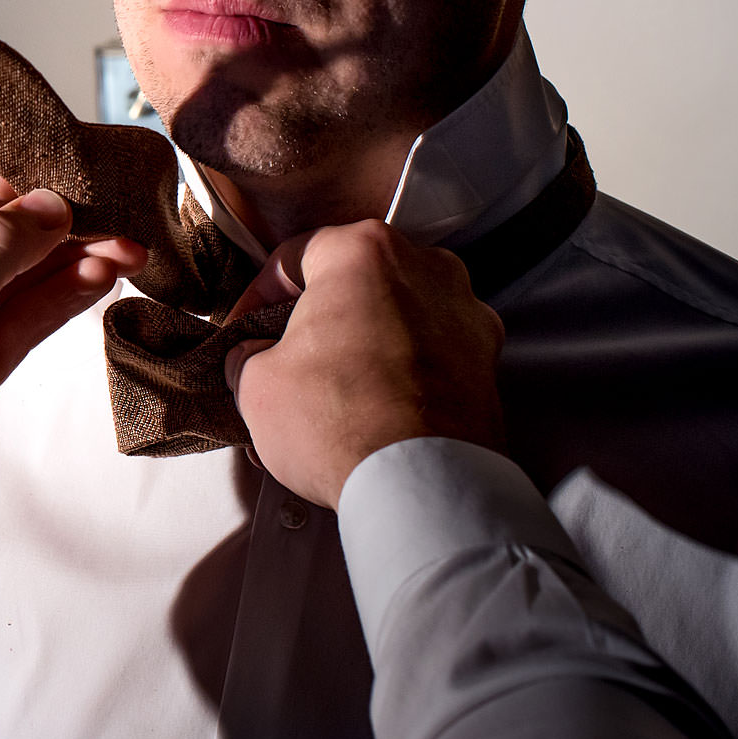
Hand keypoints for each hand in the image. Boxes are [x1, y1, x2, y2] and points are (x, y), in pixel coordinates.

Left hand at [0, 158, 145, 575]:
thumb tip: (48, 204)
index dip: (9, 174)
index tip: (66, 180)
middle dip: (56, 218)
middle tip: (120, 214)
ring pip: (20, 273)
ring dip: (73, 257)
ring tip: (132, 248)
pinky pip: (27, 317)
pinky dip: (65, 296)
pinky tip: (104, 275)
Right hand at [224, 221, 505, 508]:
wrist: (420, 485)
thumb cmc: (343, 422)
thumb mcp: (256, 383)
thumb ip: (251, 355)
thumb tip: (255, 358)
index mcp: (364, 252)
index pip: (295, 255)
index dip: (258, 296)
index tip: (247, 327)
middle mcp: (427, 269)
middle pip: (355, 280)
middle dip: (321, 316)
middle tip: (290, 356)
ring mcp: (467, 315)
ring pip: (400, 315)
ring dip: (367, 342)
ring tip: (337, 389)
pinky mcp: (490, 363)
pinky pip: (434, 354)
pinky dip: (406, 372)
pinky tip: (378, 407)